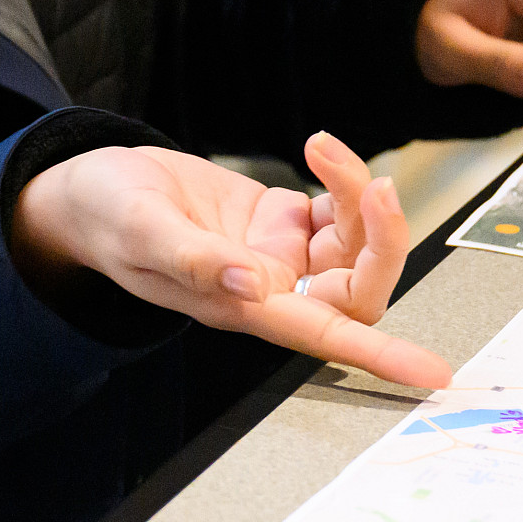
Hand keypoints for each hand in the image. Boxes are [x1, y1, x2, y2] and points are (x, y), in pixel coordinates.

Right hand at [9, 130, 453, 389]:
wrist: (90, 188)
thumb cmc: (104, 216)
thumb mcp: (140, 231)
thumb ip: (193, 259)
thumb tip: (252, 283)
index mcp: (240, 306)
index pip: (326, 337)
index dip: (381, 355)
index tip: (432, 372)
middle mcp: (268, 290)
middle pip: (358, 288)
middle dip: (383, 239)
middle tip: (375, 186)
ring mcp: (277, 256)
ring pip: (356, 245)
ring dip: (359, 197)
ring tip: (325, 150)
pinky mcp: (278, 222)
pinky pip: (337, 210)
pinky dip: (343, 178)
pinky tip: (319, 150)